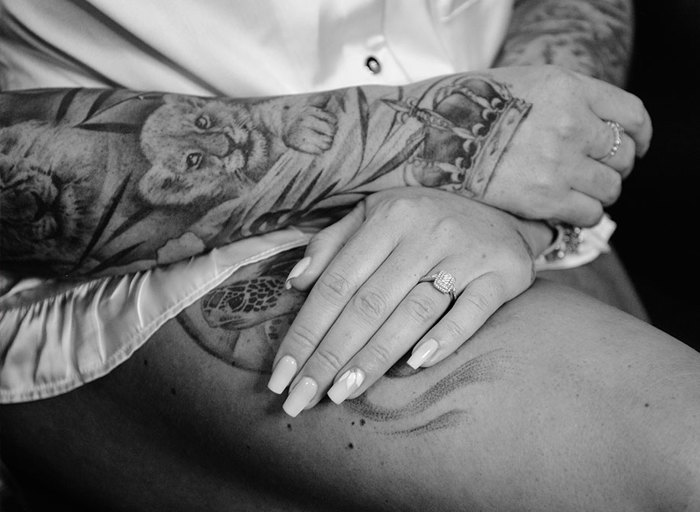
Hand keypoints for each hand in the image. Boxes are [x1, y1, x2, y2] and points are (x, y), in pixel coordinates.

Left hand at [266, 188, 550, 416]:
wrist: (503, 213)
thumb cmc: (426, 221)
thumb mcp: (376, 214)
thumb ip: (333, 243)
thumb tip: (295, 282)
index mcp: (386, 218)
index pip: (336, 283)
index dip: (305, 331)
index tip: (281, 374)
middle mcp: (422, 233)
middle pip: (367, 304)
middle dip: (329, 356)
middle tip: (301, 398)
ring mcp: (463, 254)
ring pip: (412, 312)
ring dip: (375, 357)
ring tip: (341, 393)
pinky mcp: (499, 274)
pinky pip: (470, 312)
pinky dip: (444, 339)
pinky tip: (415, 366)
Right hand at [466, 66, 651, 225]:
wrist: (427, 135)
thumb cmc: (469, 108)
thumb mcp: (526, 83)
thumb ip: (568, 100)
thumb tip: (598, 130)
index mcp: (568, 88)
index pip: (631, 115)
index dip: (640, 136)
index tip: (635, 147)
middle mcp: (570, 122)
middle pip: (623, 155)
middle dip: (615, 168)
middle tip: (596, 175)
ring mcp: (558, 162)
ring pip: (610, 188)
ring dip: (599, 194)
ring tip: (578, 194)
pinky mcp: (542, 198)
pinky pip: (589, 214)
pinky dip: (584, 215)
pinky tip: (566, 210)